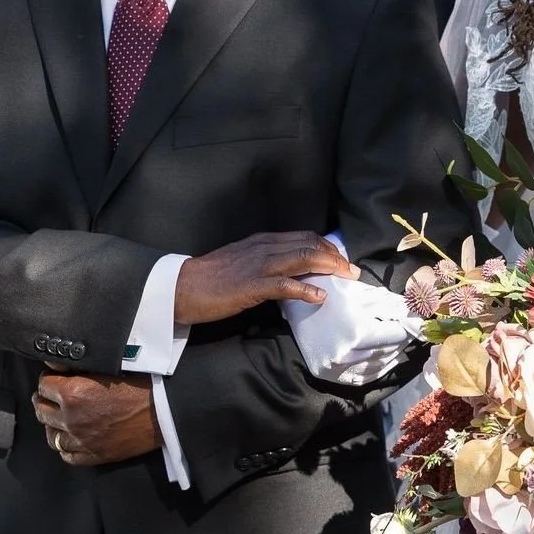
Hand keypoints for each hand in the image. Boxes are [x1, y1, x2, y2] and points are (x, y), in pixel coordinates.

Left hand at [32, 371, 160, 466]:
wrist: (164, 411)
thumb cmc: (140, 383)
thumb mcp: (108, 367)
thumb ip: (78, 365)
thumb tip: (55, 363)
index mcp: (73, 393)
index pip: (43, 385)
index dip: (48, 379)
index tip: (55, 378)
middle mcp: (71, 419)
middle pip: (41, 410)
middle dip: (44, 400)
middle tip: (53, 395)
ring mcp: (81, 440)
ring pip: (50, 435)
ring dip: (52, 423)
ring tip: (58, 417)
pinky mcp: (93, 455)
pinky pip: (66, 454)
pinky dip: (64, 445)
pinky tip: (70, 438)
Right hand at [174, 230, 359, 324]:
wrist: (181, 287)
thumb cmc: (210, 278)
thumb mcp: (242, 261)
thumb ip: (266, 261)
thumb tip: (291, 271)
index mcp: (262, 241)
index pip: (304, 236)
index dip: (327, 246)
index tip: (342, 259)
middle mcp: (264, 247)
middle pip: (309, 244)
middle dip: (335, 256)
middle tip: (352, 270)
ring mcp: (258, 265)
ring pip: (303, 257)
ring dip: (329, 267)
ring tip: (346, 277)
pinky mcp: (251, 286)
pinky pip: (285, 284)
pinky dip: (306, 289)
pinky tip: (320, 296)